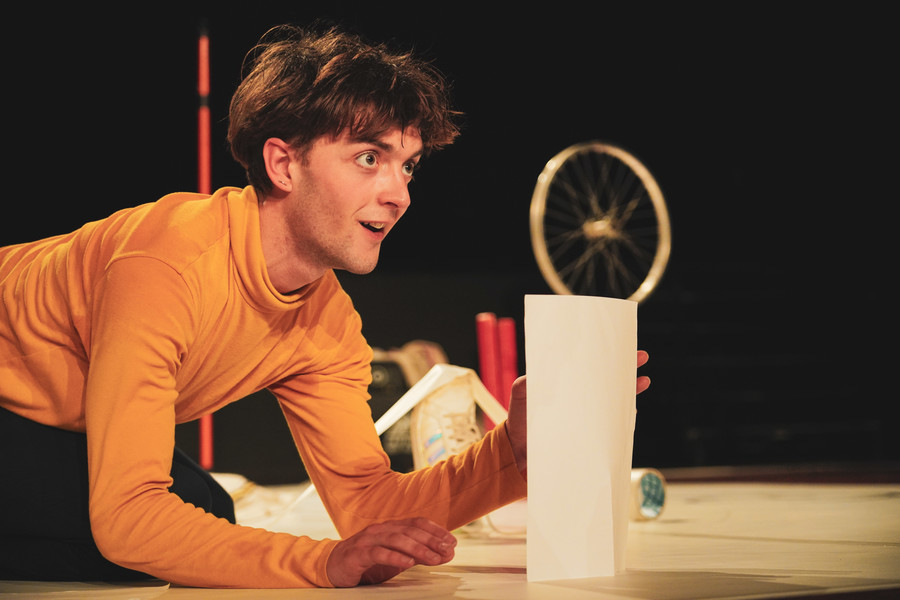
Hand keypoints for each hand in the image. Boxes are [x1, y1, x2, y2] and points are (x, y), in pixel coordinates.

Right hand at [325, 517, 456, 586]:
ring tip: (434, 558)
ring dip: (418, 549)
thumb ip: (417, 555)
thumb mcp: (395, 558)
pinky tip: (408, 563)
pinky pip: (378, 553)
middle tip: (448, 549)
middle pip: (410, 531)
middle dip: (432, 540)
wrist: (332, 567)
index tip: (452, 541)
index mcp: (390, 527)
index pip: (417, 523)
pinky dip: (394, 557)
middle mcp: (380, 529)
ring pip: (397, 539)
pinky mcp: (357, 554)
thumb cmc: (367, 562)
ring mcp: (368, 539)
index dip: (436, 530)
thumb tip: (443, 554)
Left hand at [505, 351, 650, 479]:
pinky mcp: (589, 434)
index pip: (590, 366)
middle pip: (608, 380)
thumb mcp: (520, 395)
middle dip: (626, 368)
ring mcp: (587, 416)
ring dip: (629, 391)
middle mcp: (580, 399)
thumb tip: (534, 377)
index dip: (605, 355)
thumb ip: (526, 385)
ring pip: (614, 400)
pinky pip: (611, 424)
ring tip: (643, 381)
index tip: (619, 344)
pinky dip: (623, 417)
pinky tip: (631, 410)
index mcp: (567, 384)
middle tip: (641, 356)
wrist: (518, 450)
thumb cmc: (519, 419)